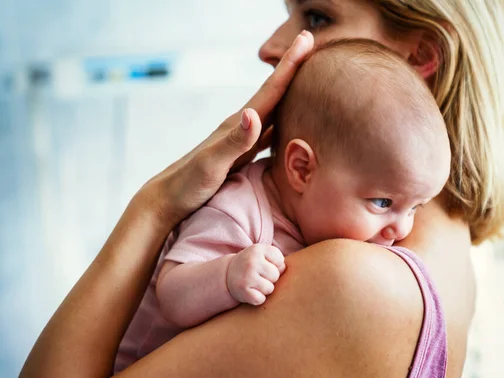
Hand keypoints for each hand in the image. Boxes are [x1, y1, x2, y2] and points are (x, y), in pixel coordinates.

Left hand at [136, 31, 314, 227]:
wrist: (169, 199)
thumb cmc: (188, 184)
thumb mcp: (211, 164)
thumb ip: (234, 140)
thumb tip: (253, 113)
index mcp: (237, 124)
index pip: (270, 90)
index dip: (290, 65)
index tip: (306, 39)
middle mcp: (241, 126)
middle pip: (274, 92)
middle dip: (293, 68)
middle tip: (310, 43)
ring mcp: (241, 139)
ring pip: (273, 109)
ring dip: (290, 92)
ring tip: (308, 77)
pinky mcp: (242, 154)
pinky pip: (270, 132)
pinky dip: (284, 120)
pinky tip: (292, 122)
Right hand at [226, 244, 286, 305]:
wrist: (228, 274)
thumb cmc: (252, 264)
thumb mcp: (262, 254)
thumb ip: (277, 260)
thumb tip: (283, 270)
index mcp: (258, 249)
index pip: (280, 261)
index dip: (275, 266)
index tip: (265, 265)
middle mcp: (251, 261)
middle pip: (275, 275)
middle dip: (270, 278)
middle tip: (259, 276)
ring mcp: (246, 276)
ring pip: (270, 288)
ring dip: (265, 289)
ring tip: (255, 283)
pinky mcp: (243, 290)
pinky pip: (261, 299)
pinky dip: (258, 298)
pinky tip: (251, 292)